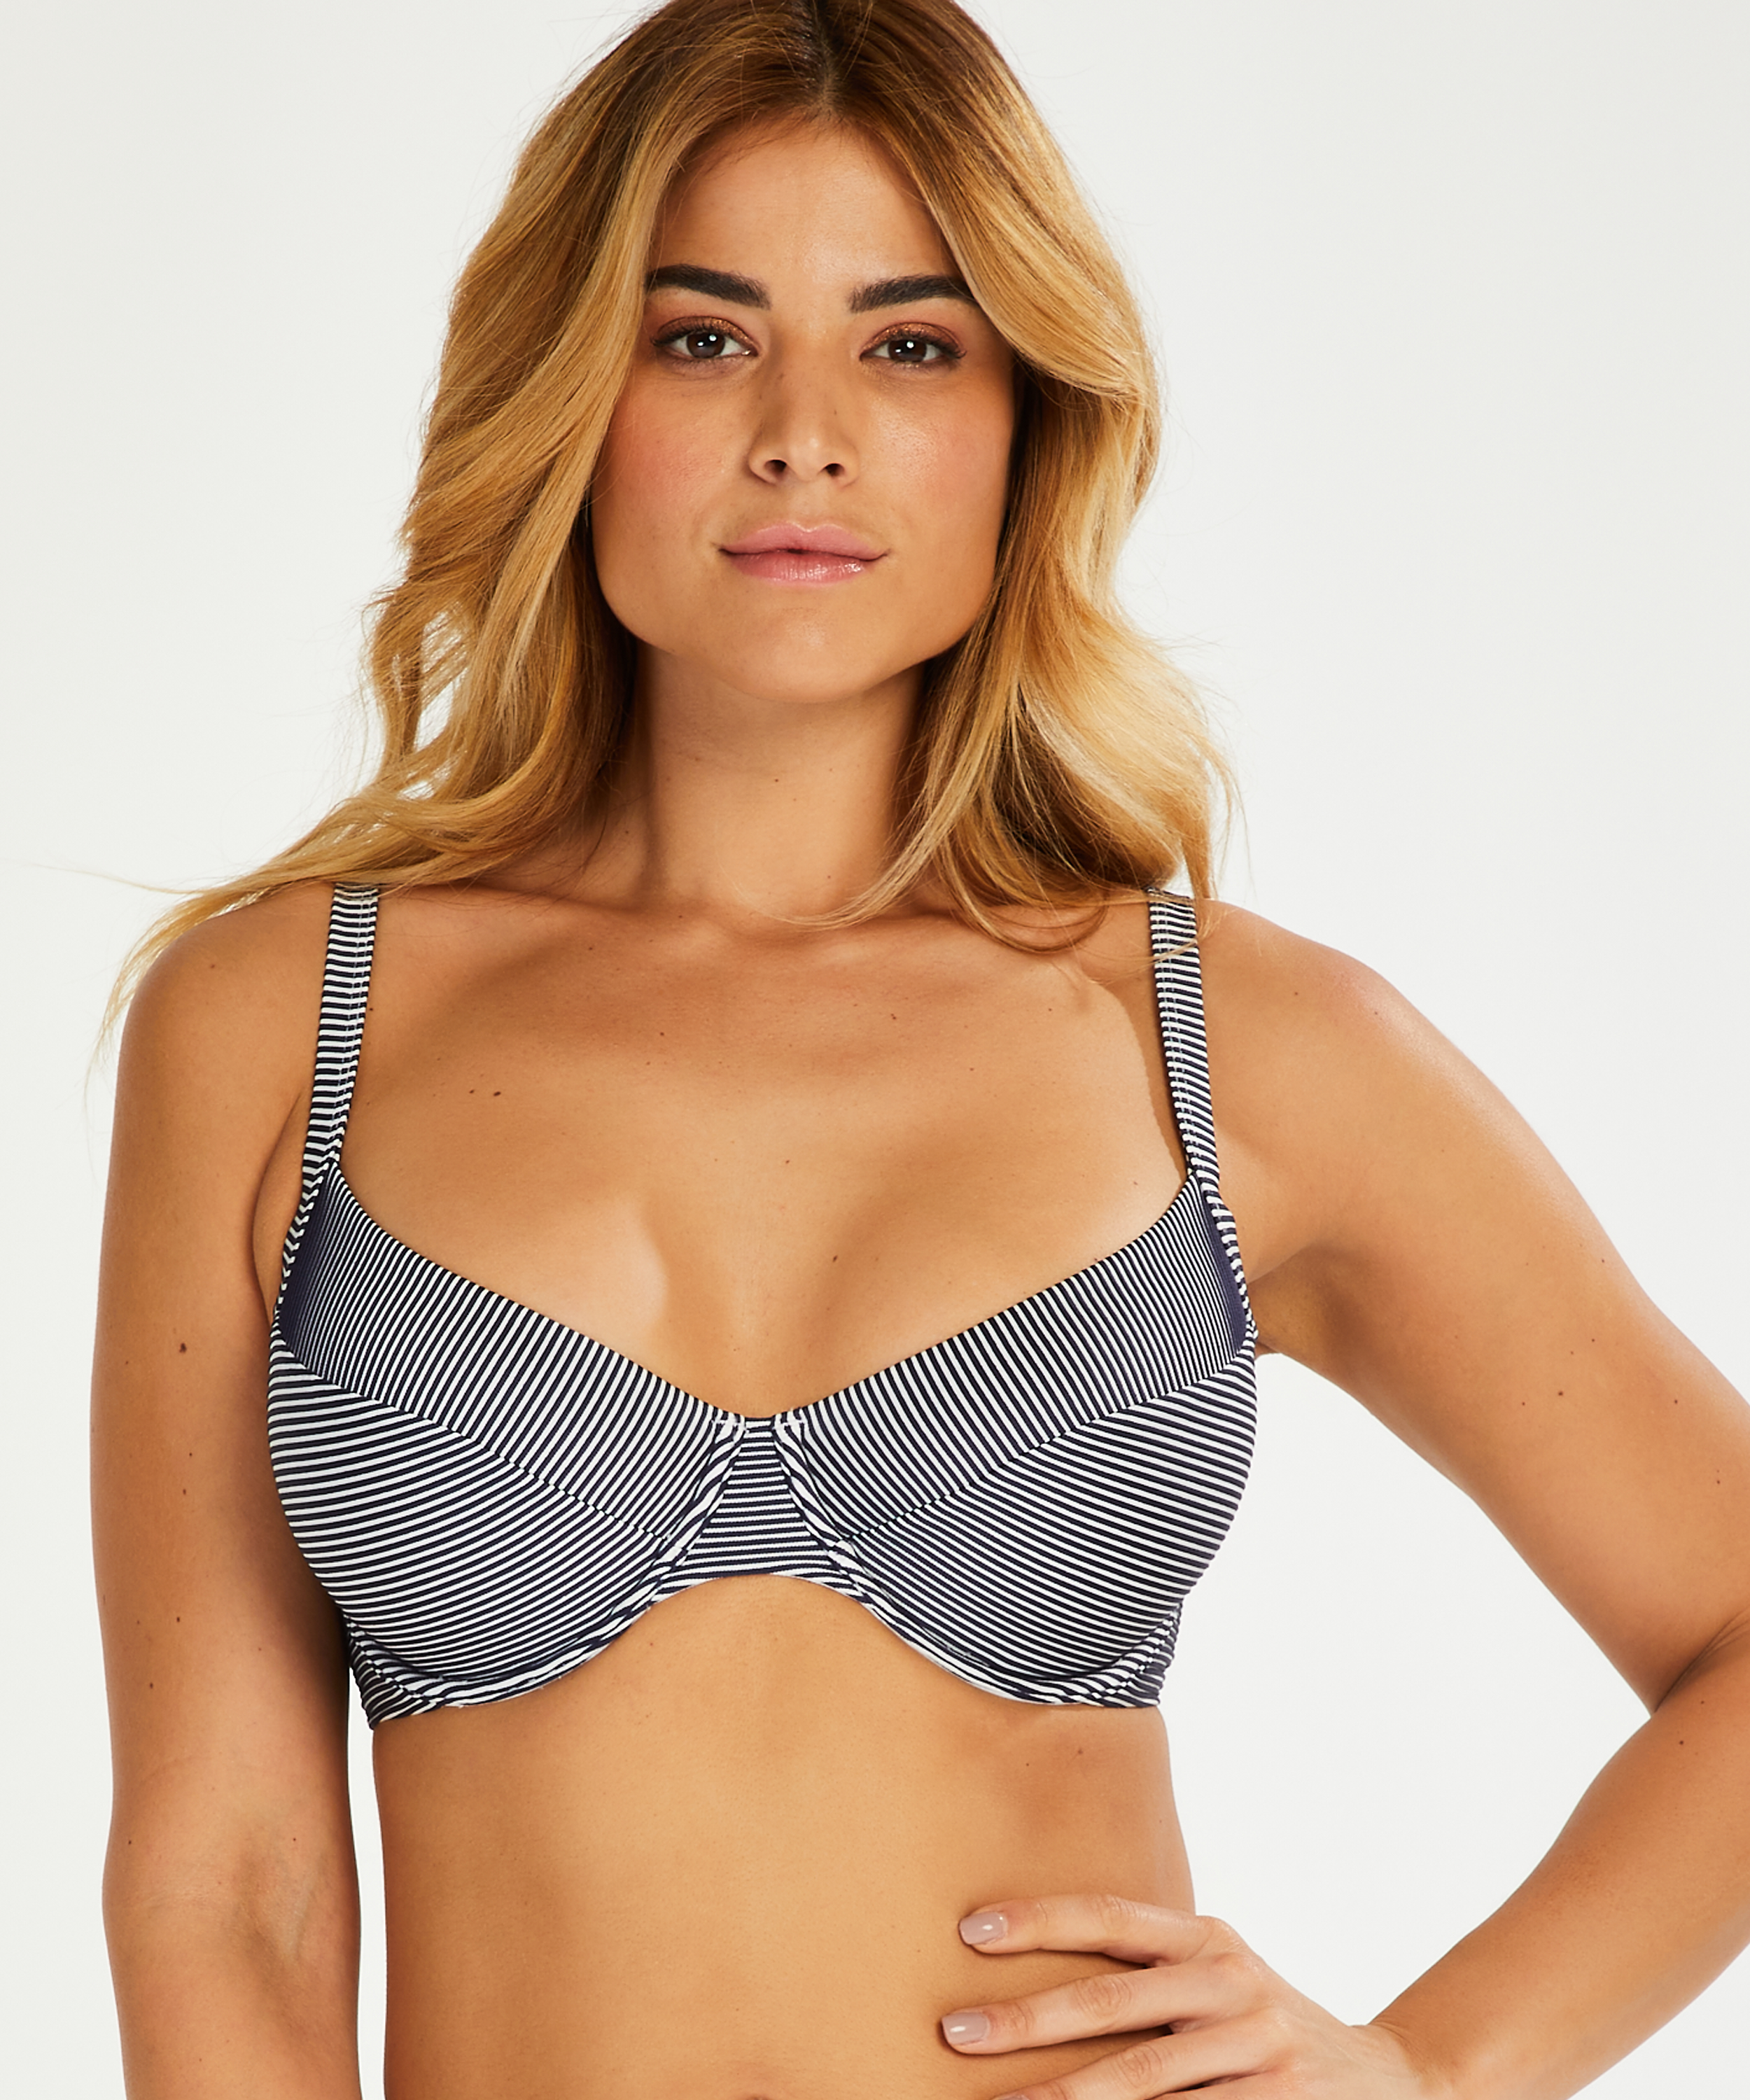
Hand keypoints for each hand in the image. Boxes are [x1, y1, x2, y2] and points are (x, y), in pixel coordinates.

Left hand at [938, 1896, 1435, 2096]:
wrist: (1387, 2079)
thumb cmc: (1263, 2024)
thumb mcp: (1219, 1975)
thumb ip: (1152, 1971)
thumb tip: (1039, 1977)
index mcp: (1208, 1937)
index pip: (1110, 1915)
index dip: (1040, 1919)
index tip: (971, 1929)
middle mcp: (1230, 1981)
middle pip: (1110, 2001)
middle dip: (1025, 2020)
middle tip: (954, 2031)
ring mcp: (1256, 2046)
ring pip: (1139, 2082)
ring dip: (1064, 2098)